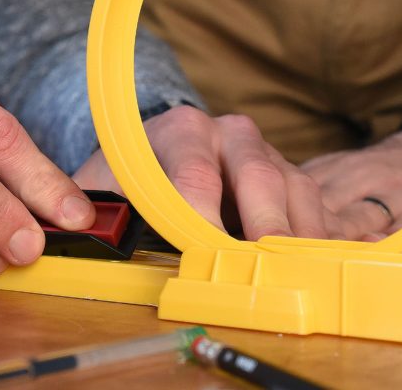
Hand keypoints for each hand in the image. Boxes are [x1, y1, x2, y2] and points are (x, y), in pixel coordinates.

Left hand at [72, 105, 348, 240]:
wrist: (164, 151)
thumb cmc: (133, 175)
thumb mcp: (107, 181)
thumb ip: (93, 200)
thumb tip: (77, 225)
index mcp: (183, 129)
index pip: (194, 171)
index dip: (201, 214)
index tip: (207, 249)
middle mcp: (231, 134)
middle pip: (257, 174)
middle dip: (263, 222)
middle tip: (265, 264)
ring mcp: (267, 153)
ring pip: (295, 186)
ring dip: (300, 233)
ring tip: (299, 272)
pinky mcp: (293, 176)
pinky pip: (319, 201)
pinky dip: (324, 233)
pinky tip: (322, 261)